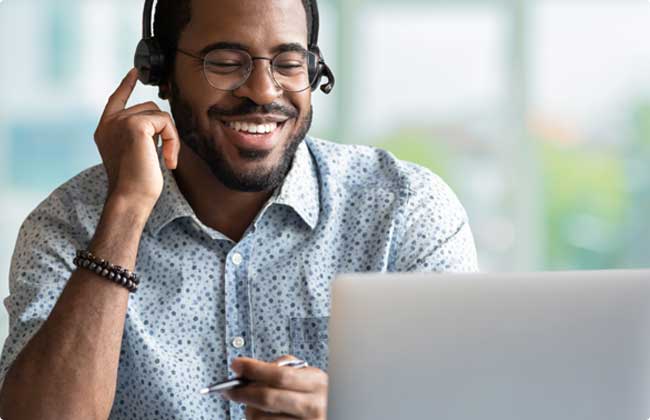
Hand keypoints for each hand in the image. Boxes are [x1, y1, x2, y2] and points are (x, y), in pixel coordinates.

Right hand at [94, 68, 179, 206]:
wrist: (131, 198)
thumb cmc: (136, 185)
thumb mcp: (135, 153)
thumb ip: (140, 134)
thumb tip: (158, 122)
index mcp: (105, 130)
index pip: (116, 100)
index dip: (126, 85)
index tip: (134, 72)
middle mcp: (109, 123)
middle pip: (148, 108)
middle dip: (163, 131)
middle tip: (166, 158)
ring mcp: (120, 122)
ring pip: (159, 114)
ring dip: (170, 137)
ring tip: (167, 159)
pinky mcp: (135, 124)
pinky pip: (165, 122)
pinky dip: (173, 140)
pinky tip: (168, 161)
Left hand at [224, 356, 327, 419]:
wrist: (337, 414)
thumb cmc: (319, 395)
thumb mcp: (311, 377)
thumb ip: (286, 368)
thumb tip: (253, 370)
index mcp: (318, 384)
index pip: (280, 375)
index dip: (255, 369)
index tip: (237, 364)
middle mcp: (314, 407)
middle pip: (268, 398)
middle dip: (243, 392)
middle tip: (230, 388)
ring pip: (261, 419)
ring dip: (248, 410)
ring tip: (250, 405)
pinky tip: (259, 415)